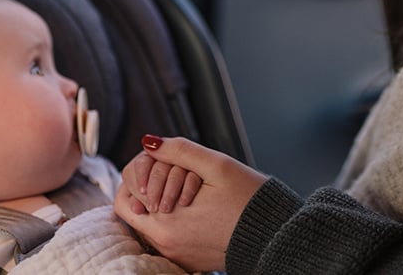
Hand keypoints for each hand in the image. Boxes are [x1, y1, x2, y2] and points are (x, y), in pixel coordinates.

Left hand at [114, 136, 267, 271]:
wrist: (277, 234)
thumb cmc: (249, 199)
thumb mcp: (216, 165)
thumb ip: (178, 150)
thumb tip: (148, 142)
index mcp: (166, 226)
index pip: (125, 200)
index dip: (137, 176)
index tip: (156, 165)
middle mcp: (167, 246)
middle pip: (137, 212)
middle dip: (150, 188)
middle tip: (176, 174)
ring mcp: (179, 255)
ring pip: (153, 224)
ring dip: (164, 203)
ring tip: (193, 190)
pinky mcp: (191, 260)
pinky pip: (171, 237)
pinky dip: (176, 219)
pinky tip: (199, 206)